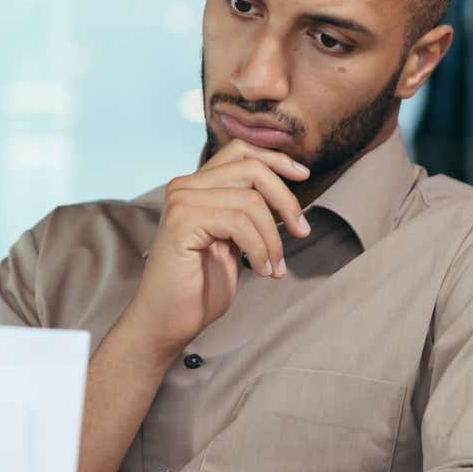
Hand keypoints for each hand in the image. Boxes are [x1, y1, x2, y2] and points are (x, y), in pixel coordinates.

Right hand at [133, 139, 311, 354]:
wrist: (168, 320)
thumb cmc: (200, 285)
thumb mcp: (234, 240)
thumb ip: (248, 211)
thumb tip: (286, 190)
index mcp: (196, 186)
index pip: (240, 151)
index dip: (276, 159)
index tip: (304, 176)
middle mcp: (184, 186)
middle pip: (252, 169)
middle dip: (286, 201)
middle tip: (303, 232)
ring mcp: (181, 201)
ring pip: (250, 201)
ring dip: (274, 238)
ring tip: (274, 267)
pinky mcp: (181, 221)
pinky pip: (239, 222)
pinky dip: (260, 248)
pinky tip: (262, 270)